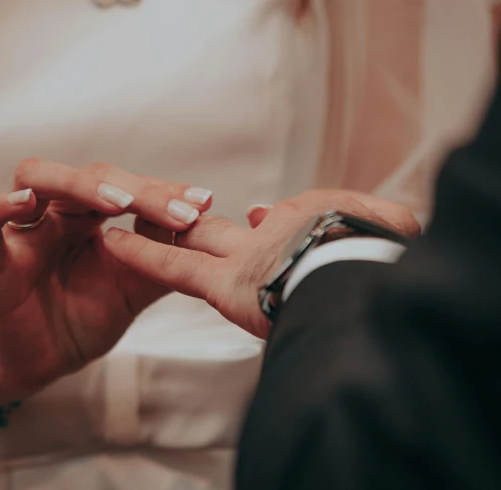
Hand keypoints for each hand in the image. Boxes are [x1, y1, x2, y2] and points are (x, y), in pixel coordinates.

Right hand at [0, 160, 212, 413]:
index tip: (204, 201)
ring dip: (78, 185)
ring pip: (37, 178)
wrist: (45, 360)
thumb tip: (206, 230)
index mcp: (91, 216)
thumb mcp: (135, 288)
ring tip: (117, 204)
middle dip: (136, 190)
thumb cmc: (87, 315)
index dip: (163, 191)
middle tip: (176, 212)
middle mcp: (58, 213)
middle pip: (88, 177)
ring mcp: (23, 230)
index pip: (125, 186)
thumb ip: (163, 260)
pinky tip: (26, 204)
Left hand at [103, 190, 419, 338]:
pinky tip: (111, 242)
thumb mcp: (389, 226)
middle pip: (220, 232)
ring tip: (117, 219)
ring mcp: (246, 261)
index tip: (249, 226)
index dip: (253, 231)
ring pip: (191, 242)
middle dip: (189, 223)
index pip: (265, 231)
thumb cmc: (387, 255)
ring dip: (158, 229)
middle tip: (157, 212)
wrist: (374, 275)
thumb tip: (294, 218)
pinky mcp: (228, 287)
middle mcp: (269, 240)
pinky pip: (175, 267)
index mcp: (307, 229)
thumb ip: (361, 220)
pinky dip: (143, 254)